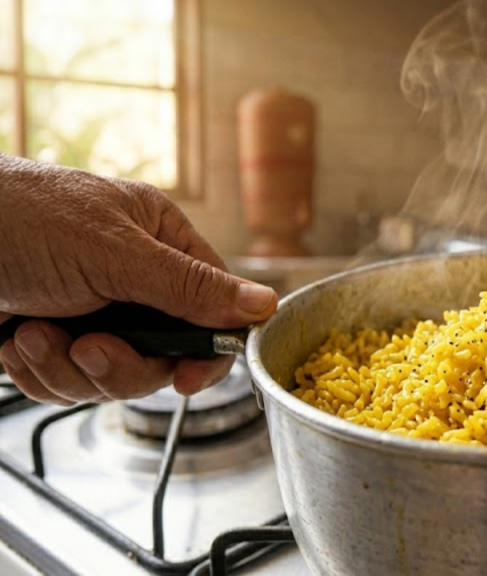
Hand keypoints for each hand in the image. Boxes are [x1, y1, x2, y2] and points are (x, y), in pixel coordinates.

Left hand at [0, 154, 277, 404]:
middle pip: (163, 355)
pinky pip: (69, 384)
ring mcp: (91, 312)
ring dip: (69, 368)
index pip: (214, 306)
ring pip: (114, 376)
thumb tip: (264, 304)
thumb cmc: (17, 216)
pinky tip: (18, 341)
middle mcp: (132, 281)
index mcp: (160, 243)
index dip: (208, 349)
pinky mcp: (53, 340)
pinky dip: (40, 373)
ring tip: (36, 334)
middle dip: (120, 364)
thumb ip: (190, 288)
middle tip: (89, 348)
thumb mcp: (114, 253)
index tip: (188, 378)